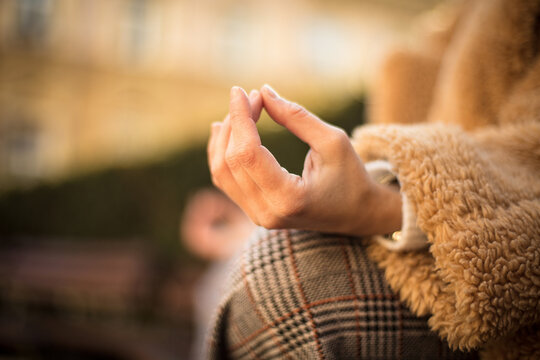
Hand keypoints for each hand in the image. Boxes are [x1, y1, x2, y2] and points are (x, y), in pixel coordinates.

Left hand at [207, 85, 401, 235]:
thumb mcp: (333, 141)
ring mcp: (258, 216)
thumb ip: (296, 117)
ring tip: (238, 110)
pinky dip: (222, 153)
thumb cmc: (351, 177)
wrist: (358, 214)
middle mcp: (267, 213)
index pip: (247, 153)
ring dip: (224, 137)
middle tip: (253, 97)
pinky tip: (225, 131)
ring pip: (221, 171)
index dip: (240, 118)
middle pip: (230, 161)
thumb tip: (263, 92)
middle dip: (235, 123)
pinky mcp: (255, 212)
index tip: (241, 91)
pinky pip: (226, 181)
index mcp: (288, 199)